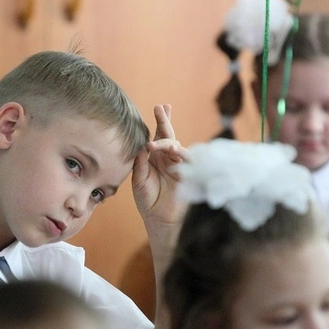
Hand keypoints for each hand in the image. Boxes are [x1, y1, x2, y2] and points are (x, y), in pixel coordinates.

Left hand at [132, 104, 186, 249]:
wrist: (161, 221)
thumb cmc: (149, 202)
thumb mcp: (139, 181)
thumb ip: (140, 164)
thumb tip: (141, 147)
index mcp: (156, 159)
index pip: (157, 137)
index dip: (160, 122)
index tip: (159, 107)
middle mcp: (168, 159)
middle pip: (168, 135)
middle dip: (165, 121)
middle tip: (161, 107)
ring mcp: (179, 165)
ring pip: (176, 146)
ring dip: (167, 142)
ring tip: (156, 144)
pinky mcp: (189, 174)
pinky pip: (187, 159)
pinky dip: (180, 153)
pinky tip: (172, 150)